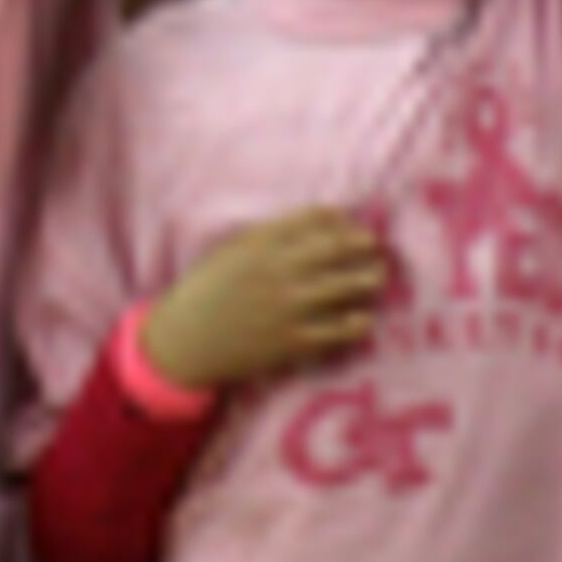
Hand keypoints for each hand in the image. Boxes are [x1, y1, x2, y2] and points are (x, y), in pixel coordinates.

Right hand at [142, 206, 387, 394]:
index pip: (315, 218)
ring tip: (376, 279)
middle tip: (374, 247)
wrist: (184, 343)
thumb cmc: (204, 293)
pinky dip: (360, 322)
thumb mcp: (228, 252)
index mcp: (259, 244)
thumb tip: (314, 226)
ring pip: (349, 286)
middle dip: (364, 244)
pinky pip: (341, 330)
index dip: (339, 218)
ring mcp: (289, 306)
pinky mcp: (295, 341)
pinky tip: (363, 319)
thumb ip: (266, 237)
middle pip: (340, 248)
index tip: (349, 224)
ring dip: (371, 279)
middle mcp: (279, 270)